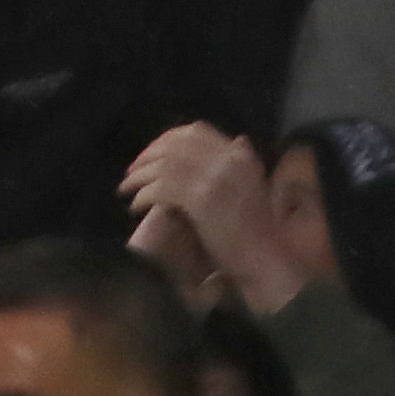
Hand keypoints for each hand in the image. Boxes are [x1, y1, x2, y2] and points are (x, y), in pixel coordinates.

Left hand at [123, 124, 309, 312]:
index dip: (167, 140)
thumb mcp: (255, 189)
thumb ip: (241, 164)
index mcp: (241, 156)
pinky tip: (137, 207)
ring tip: (127, 190)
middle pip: (175, 144)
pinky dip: (144, 195)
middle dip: (147, 155)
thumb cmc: (259, 235)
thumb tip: (238, 138)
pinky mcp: (201, 198)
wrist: (267, 263)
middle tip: (131, 171)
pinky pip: (161, 187)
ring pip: (164, 165)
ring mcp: (215, 177)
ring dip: (139, 177)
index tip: (151, 154)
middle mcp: (229, 159)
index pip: (197, 132)